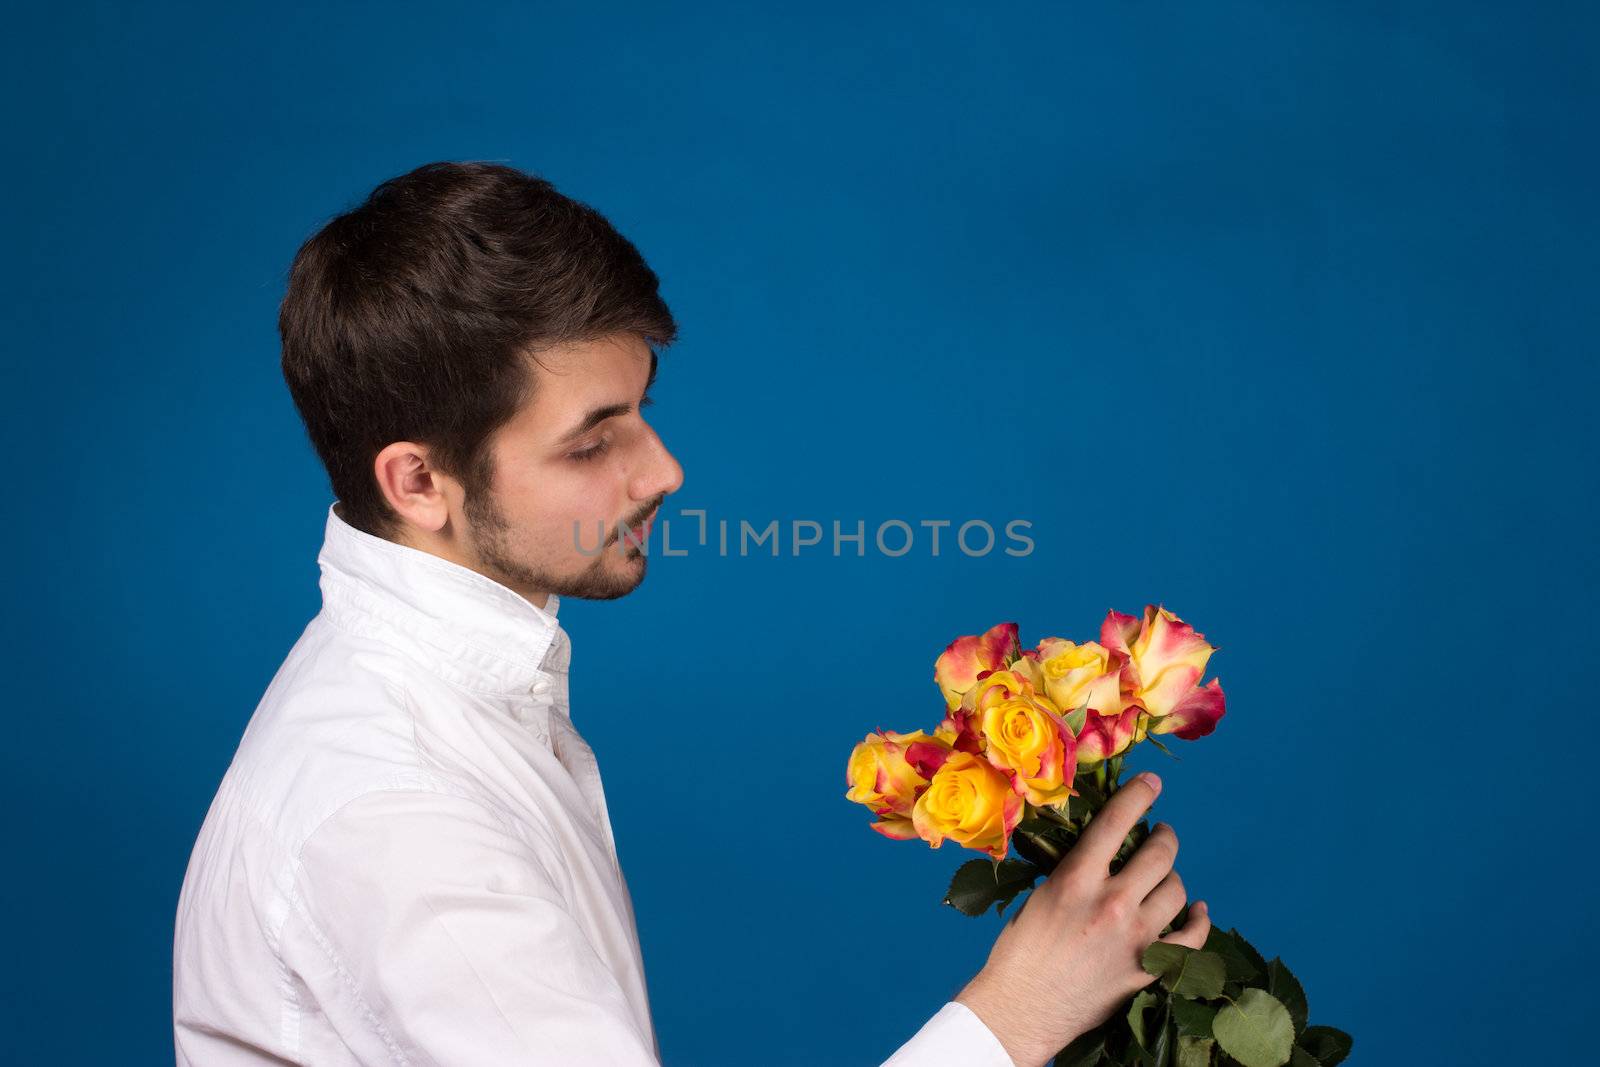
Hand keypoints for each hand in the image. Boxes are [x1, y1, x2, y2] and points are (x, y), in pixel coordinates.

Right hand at [953, 772, 1210, 1066]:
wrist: (1021, 1009)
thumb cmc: (1019, 952)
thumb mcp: (1041, 896)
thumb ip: (1075, 872)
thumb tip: (1101, 850)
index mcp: (1077, 879)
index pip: (1117, 821)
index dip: (1140, 794)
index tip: (1152, 783)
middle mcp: (1112, 903)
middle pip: (1160, 854)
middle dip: (1164, 837)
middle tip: (1160, 834)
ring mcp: (1135, 939)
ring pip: (1177, 891)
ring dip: (1173, 878)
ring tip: (1164, 876)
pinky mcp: (1147, 970)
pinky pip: (1192, 938)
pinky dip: (1199, 920)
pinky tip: (1198, 911)